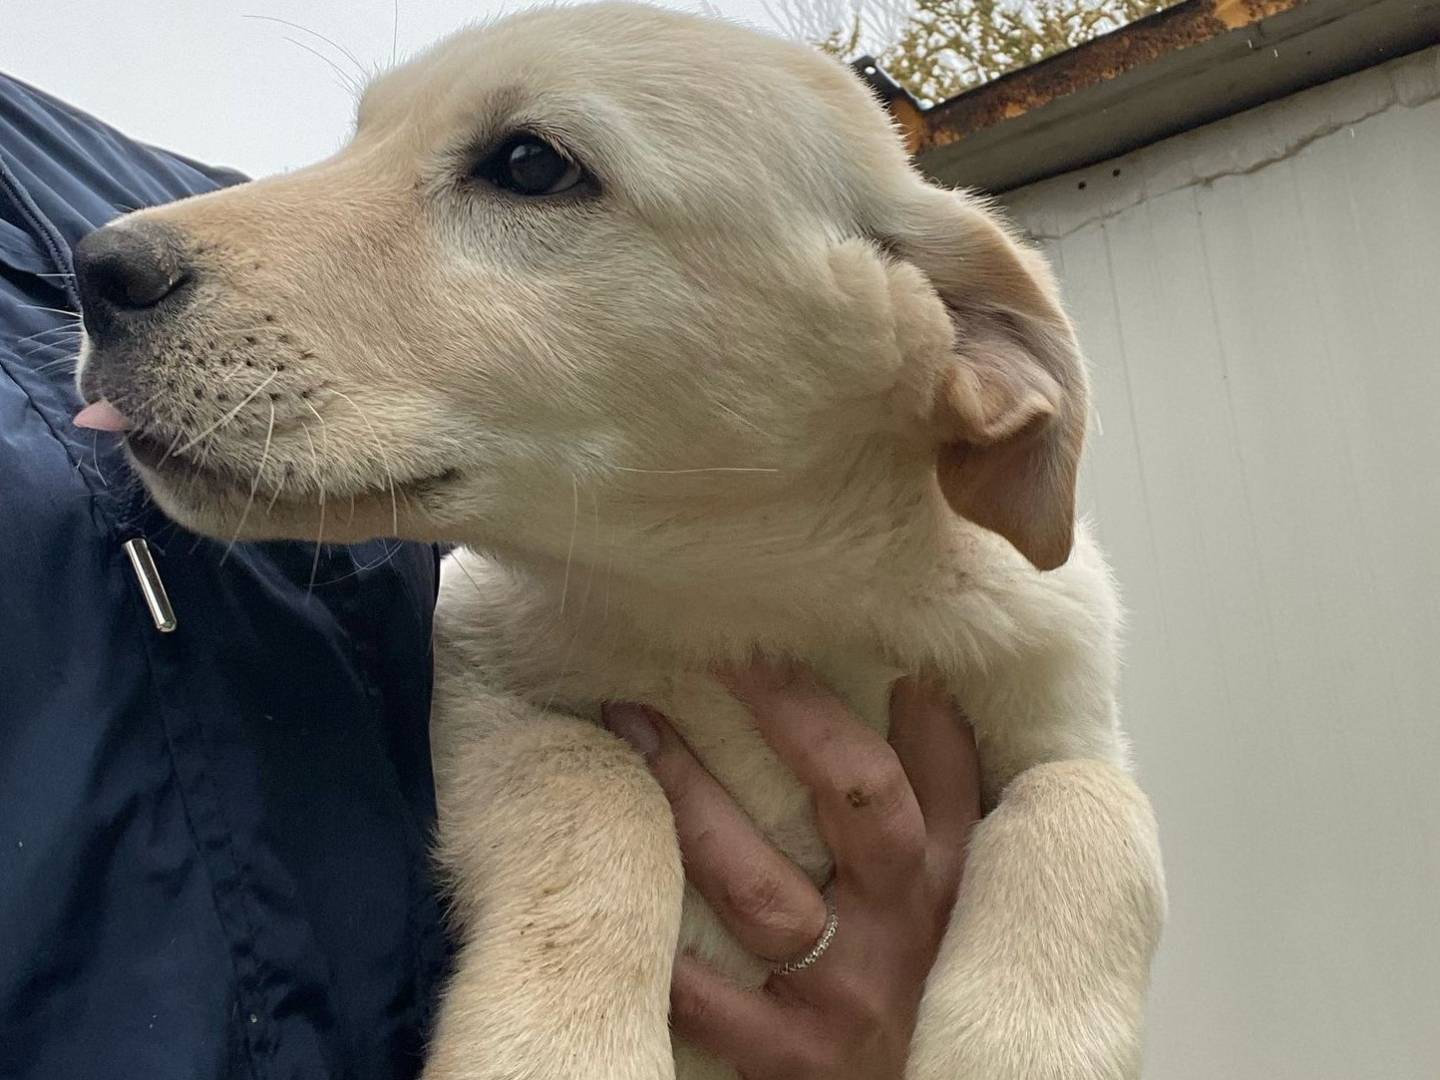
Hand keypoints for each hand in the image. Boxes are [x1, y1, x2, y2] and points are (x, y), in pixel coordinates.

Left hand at [602, 662, 980, 1078]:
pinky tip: (613, 882)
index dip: (899, 696)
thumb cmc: (928, 982)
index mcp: (949, 878)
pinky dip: (663, 949)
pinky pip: (709, 1000)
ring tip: (633, 725)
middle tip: (729, 650)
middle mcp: (904, 924)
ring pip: (758, 887)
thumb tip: (918, 685)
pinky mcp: (791, 1057)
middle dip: (791, 715)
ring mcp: (844, 991)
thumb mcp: (956, 895)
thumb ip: (945, 799)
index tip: (834, 630)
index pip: (935, 768)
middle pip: (856, 797)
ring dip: (690, 799)